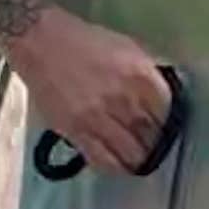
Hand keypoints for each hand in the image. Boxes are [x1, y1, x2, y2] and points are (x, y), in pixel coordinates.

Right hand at [9, 8, 174, 175]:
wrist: (40, 42)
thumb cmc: (84, 41)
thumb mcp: (127, 47)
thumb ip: (147, 73)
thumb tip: (163, 97)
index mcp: (139, 74)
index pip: (167, 110)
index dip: (168, 122)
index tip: (165, 126)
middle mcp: (123, 98)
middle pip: (152, 134)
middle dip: (155, 142)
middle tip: (151, 144)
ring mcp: (99, 117)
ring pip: (132, 153)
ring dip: (138, 158)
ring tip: (137, 157)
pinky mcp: (77, 131)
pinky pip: (104, 160)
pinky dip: (116, 166)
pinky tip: (118, 164)